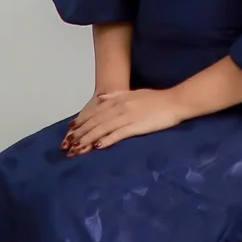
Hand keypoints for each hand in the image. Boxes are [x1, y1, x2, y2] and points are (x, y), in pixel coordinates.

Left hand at [62, 88, 181, 152]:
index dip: (82, 121)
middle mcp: (119, 107)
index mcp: (117, 100)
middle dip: (80, 133)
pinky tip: (97, 146)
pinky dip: (106, 140)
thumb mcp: (133, 93)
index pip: (95, 112)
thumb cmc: (155, 98)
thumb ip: (115, 96)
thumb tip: (100, 98)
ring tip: (77, 148)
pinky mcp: (135, 126)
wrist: (174, 101)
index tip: (70, 130)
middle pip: (95, 122)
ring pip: (102, 128)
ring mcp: (126, 116)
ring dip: (88, 139)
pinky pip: (117, 134)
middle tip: (67, 144)